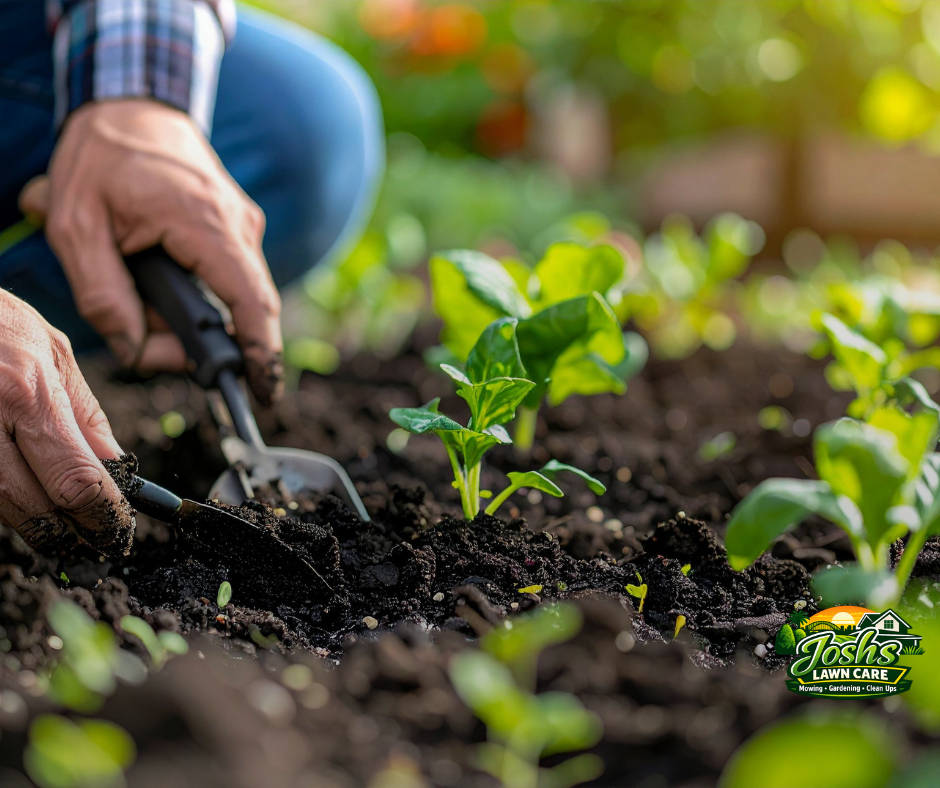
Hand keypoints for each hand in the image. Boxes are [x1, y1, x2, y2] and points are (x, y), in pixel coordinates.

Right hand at [0, 289, 133, 555]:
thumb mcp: (52, 348)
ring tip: (61, 527)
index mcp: (28, 394)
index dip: (103, 515)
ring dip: (34, 524)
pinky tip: (22, 498)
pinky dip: (2, 501)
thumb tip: (117, 464)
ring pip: (0, 507)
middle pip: (35, 508)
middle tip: (94, 541)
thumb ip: (85, 411)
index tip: (118, 529)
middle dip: (69, 533)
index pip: (77, 480)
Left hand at [20, 99, 282, 403]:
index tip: (265, 393)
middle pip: (238, 310)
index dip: (260, 353)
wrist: (133, 106)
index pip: (250, 302)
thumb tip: (137, 351)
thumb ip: (103, 298)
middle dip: (196, 342)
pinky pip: (226, 280)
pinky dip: (194, 295)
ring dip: (187, 315)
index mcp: (205, 222)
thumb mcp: (76, 229)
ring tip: (135, 294)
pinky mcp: (237, 230)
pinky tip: (153, 278)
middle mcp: (238, 226)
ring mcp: (243, 226)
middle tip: (146, 345)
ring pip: (230, 297)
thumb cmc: (101, 159)